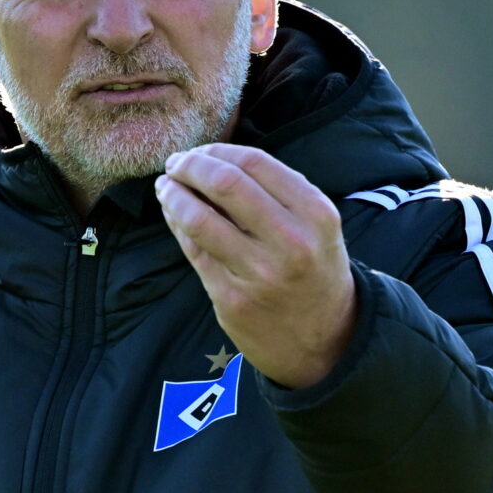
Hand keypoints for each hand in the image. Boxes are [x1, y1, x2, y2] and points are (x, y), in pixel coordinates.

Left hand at [154, 144, 356, 389]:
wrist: (327, 341)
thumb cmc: (315, 271)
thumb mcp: (317, 226)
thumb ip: (276, 192)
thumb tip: (213, 161)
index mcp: (316, 214)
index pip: (255, 163)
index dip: (217, 151)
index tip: (200, 151)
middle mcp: (291, 242)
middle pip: (225, 184)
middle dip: (190, 166)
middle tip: (175, 163)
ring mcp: (259, 274)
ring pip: (199, 218)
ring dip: (173, 195)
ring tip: (165, 187)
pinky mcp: (232, 299)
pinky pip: (193, 251)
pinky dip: (177, 226)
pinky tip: (173, 215)